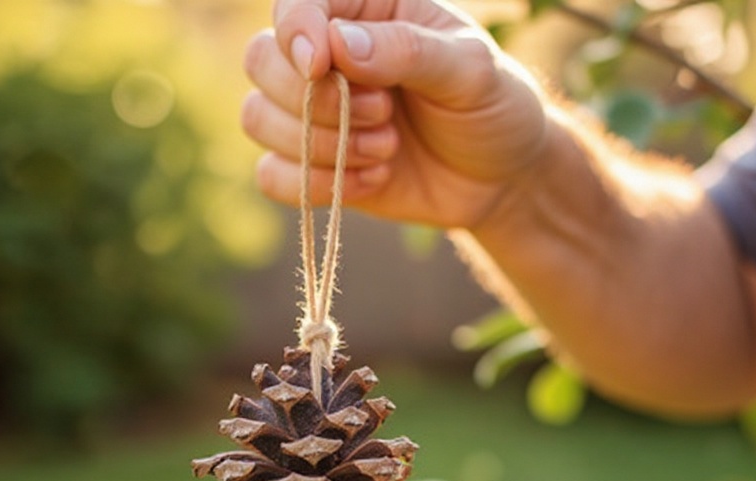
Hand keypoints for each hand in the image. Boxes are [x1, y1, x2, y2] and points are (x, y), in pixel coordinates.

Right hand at [241, 0, 549, 229]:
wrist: (499, 179)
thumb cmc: (491, 108)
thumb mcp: (470, 71)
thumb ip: (408, 52)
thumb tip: (340, 46)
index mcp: (364, 9)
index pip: (296, 4)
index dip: (295, 32)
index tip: (320, 65)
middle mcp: (327, 57)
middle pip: (261, 62)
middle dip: (316, 102)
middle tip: (384, 115)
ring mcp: (313, 115)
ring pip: (257, 120)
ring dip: (319, 146)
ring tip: (386, 150)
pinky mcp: (312, 167)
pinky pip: (271, 177)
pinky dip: (315, 186)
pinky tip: (370, 182)